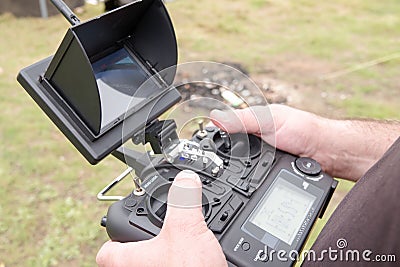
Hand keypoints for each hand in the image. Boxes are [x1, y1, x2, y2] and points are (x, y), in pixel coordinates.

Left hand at [96, 170, 226, 266]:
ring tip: (186, 240)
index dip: (114, 237)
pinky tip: (199, 256)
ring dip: (168, 252)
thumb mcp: (186, 230)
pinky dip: (184, 261)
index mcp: (129, 261)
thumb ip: (183, 201)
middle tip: (163, 227)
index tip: (126, 222)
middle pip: (133, 255)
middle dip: (148, 240)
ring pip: (155, 263)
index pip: (107, 250)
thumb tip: (186, 180)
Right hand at [210, 104, 399, 180]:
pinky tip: (234, 190)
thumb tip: (215, 118)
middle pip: (227, 154)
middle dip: (214, 162)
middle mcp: (253, 144)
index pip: (222, 133)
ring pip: (237, 170)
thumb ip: (242, 119)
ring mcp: (260, 161)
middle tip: (198, 172)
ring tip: (212, 185)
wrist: (327, 153)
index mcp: (250, 125)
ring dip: (228, 176)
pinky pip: (250, 181)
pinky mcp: (267, 176)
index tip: (192, 151)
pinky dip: (242, 185)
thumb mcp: (268, 119)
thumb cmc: (302, 129)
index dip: (208, 141)